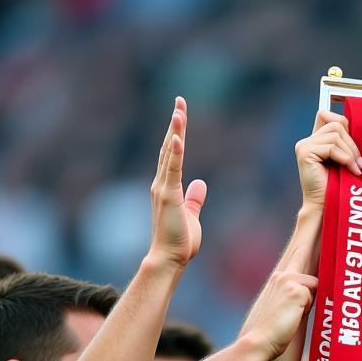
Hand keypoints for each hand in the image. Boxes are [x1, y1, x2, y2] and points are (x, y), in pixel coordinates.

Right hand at [149, 97, 206, 267]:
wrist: (169, 259)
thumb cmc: (179, 241)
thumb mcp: (191, 214)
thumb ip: (194, 198)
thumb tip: (200, 183)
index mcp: (167, 187)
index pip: (172, 154)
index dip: (176, 134)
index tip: (180, 114)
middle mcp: (161, 184)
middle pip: (168, 147)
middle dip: (174, 124)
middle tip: (179, 101)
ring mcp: (163, 189)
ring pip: (169, 154)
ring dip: (174, 132)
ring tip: (179, 111)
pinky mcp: (168, 196)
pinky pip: (172, 170)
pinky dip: (173, 152)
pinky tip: (176, 137)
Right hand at [241, 246, 318, 359]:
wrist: (258, 340)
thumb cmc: (269, 332)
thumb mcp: (279, 308)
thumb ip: (293, 296)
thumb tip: (307, 295)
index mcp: (277, 279)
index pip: (297, 256)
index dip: (305, 248)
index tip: (311, 238)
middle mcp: (282, 275)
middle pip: (312, 274)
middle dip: (313, 287)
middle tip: (310, 269)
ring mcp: (289, 280)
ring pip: (314, 287)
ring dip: (308, 303)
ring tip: (292, 315)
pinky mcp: (297, 290)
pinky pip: (313, 297)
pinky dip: (307, 309)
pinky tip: (292, 316)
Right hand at [295, 110, 361, 208]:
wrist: (325, 206)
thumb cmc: (335, 187)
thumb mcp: (343, 160)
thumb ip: (345, 144)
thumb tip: (360, 130)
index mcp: (315, 141)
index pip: (327, 115)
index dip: (344, 124)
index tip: (353, 145)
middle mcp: (307, 141)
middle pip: (336, 124)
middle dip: (352, 143)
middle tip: (359, 162)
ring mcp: (304, 146)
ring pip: (336, 135)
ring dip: (350, 153)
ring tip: (354, 168)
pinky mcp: (305, 152)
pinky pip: (332, 147)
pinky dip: (345, 158)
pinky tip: (350, 170)